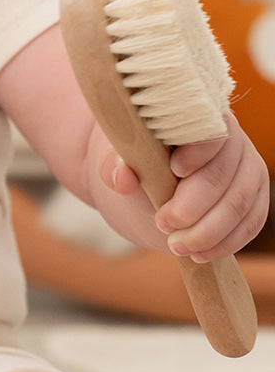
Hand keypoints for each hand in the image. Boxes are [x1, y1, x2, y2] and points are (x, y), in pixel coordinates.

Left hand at [104, 111, 269, 261]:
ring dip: (208, 232)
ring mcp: (248, 169)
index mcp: (198, 117)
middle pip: (222, 174)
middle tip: (163, 223)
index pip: (208, 130)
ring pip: (240, 203)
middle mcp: (231, 140)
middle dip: (193, 206)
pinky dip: (225, 243)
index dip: (196, 152)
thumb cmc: (140, 163)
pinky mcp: (256, 197)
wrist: (155, 182)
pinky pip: (251, 223)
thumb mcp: (122, 161)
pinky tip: (199, 253)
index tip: (173, 171)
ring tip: (176, 245)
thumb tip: (121, 177)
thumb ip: (116, 165)